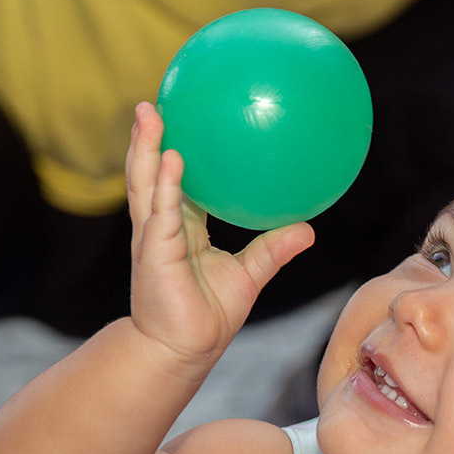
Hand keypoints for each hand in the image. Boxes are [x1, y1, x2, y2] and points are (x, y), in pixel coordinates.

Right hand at [124, 102, 314, 368]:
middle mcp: (161, 228)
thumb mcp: (248, 275)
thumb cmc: (209, 315)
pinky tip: (172, 158)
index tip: (178, 121)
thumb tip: (308, 228)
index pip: (174, 183)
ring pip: (145, 184)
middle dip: (145, 139)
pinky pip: (162, 213)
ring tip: (149, 114)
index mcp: (179, 230)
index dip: (172, 153)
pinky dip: (166, 185)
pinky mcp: (156, 253)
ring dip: (144, 148)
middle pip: (148, 174)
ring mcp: (154, 238)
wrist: (182, 350)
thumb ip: (273, 249)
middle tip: (151, 103)